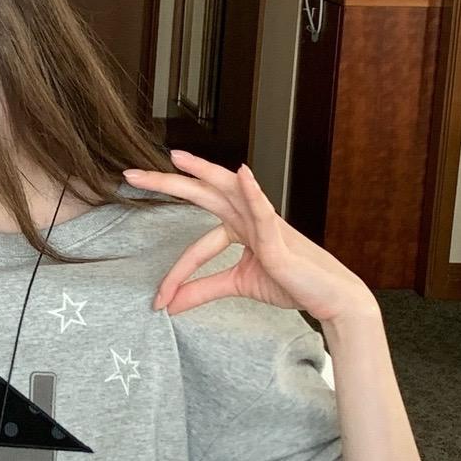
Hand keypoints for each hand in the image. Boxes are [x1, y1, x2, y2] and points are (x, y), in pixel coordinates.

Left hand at [122, 151, 374, 323]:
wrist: (329, 298)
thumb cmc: (291, 282)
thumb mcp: (237, 286)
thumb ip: (203, 289)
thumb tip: (169, 304)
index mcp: (239, 227)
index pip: (196, 245)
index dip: (176, 274)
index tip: (159, 299)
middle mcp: (248, 217)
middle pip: (202, 194)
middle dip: (166, 183)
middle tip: (130, 175)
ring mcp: (264, 223)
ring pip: (227, 191)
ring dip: (201, 172)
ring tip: (175, 157)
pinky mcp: (279, 236)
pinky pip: (264, 209)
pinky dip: (252, 190)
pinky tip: (241, 174)